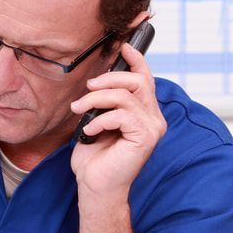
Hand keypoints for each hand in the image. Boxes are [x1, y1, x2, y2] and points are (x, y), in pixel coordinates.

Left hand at [70, 42, 166, 200]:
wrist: (95, 186)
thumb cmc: (94, 157)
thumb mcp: (96, 122)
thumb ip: (104, 102)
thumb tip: (97, 80)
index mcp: (144, 112)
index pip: (145, 78)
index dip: (135, 59)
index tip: (121, 45)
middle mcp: (153, 118)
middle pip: (138, 81)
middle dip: (109, 79)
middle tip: (88, 89)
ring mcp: (152, 128)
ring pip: (125, 96)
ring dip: (96, 100)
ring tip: (79, 110)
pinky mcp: (145, 138)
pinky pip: (121, 115)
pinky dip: (100, 119)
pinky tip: (90, 131)